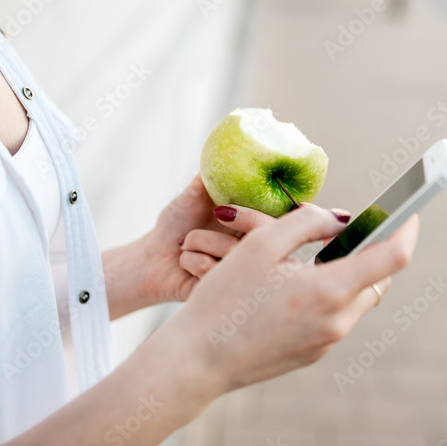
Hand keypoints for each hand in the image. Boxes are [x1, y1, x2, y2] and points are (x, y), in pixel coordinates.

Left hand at [113, 175, 279, 311]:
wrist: (152, 259)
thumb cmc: (176, 224)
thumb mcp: (194, 195)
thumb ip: (214, 178)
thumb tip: (230, 152)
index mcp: (256, 224)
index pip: (288, 219)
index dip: (293, 212)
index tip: (288, 202)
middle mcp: (255, 250)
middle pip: (270, 236)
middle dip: (243, 220)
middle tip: (219, 213)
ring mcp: (243, 275)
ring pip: (237, 254)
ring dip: (202, 241)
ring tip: (184, 242)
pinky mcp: (225, 293)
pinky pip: (216, 274)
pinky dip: (193, 261)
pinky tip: (185, 263)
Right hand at [148, 204, 419, 393]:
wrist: (197, 361)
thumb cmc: (224, 299)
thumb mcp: (260, 244)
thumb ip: (308, 222)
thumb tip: (341, 222)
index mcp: (329, 291)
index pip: (393, 257)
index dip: (405, 229)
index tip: (408, 211)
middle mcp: (337, 321)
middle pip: (378, 279)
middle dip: (372, 252)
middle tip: (352, 231)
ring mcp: (327, 342)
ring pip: (357, 299)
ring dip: (348, 274)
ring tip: (316, 256)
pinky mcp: (313, 354)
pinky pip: (334, 317)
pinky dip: (328, 295)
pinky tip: (294, 286)